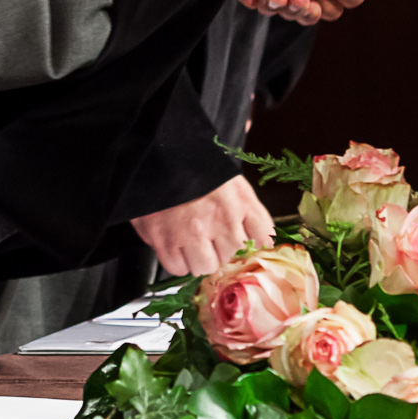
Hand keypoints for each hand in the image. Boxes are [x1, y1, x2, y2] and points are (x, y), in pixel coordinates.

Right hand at [132, 174, 274, 276]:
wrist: (153, 151)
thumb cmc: (193, 164)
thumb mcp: (229, 179)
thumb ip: (247, 208)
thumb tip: (263, 238)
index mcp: (240, 199)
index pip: (264, 239)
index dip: (256, 246)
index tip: (248, 246)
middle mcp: (220, 218)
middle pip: (233, 258)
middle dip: (224, 252)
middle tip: (213, 240)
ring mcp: (191, 231)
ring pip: (206, 268)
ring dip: (200, 260)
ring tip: (192, 242)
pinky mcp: (163, 238)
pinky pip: (177, 268)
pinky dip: (177, 261)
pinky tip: (175, 244)